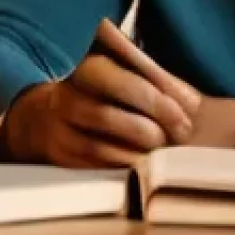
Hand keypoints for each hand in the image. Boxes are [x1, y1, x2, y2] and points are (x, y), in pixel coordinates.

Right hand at [3, 18, 200, 167]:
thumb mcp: (125, 75)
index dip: (153, 97)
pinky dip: (123, 168)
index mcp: (84, 66)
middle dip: (148, 127)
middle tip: (177, 135)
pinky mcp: (59, 156)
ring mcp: (57, 128)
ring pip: (98, 145)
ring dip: (137, 152)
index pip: (116, 78)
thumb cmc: (102, 92)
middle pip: (105, 114)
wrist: (45, 116)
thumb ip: (155, 81)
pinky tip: (144, 165)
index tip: (183, 112)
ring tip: (163, 151)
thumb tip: (190, 101)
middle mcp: (64, 95)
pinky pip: (93, 167)